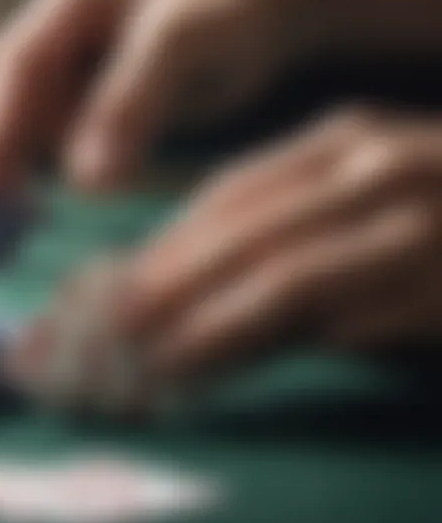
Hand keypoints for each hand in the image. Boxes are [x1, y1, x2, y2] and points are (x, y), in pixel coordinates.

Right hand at [0, 0, 308, 194]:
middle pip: (12, 102)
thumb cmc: (229, 11)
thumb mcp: (185, 41)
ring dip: (19, 176)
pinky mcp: (95, 104)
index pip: (16, 65)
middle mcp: (60, 35)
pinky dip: (53, 178)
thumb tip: (84, 180)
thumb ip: (132, 100)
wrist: (265, 13)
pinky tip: (41, 212)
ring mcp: (76, 71)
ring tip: (2, 229)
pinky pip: (62, 144)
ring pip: (34, 130)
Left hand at [125, 106, 441, 385]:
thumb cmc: (438, 214)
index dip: (168, 245)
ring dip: (209, 328)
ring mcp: (419, 232)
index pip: (232, 195)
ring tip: (155, 364)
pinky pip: (346, 330)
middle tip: (114, 332)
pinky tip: (233, 379)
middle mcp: (377, 174)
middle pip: (244, 235)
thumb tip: (198, 272)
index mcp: (345, 143)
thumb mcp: (372, 190)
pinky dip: (276, 354)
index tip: (116, 285)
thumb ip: (299, 214)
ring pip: (284, 282)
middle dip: (169, 287)